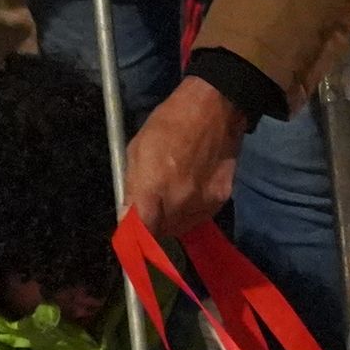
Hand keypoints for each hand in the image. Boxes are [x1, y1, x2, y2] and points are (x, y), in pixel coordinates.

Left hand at [124, 73, 249, 238]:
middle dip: (153, 226)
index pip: (141, 232)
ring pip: (182, 227)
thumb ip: (132, 186)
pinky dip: (192, 212)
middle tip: (152, 211)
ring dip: (173, 221)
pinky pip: (200, 217)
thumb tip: (128, 215)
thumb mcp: (137, 149)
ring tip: (172, 201)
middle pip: (162, 233)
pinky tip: (191, 194)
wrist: (214, 109)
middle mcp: (178, 203)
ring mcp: (202, 204)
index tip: (133, 239)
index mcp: (152, 188)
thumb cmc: (169, 124)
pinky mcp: (221, 200)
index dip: (135, 240)